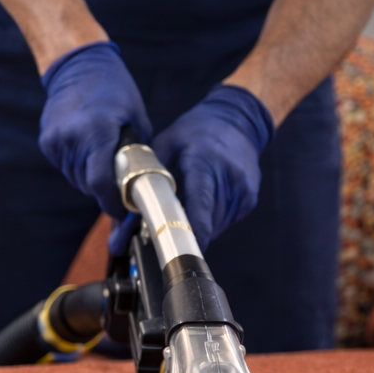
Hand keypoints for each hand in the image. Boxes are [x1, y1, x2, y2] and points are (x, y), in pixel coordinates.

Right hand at [38, 42, 152, 239]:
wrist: (78, 65)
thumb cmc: (115, 89)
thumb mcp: (137, 118)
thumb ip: (139, 152)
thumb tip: (144, 185)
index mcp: (97, 132)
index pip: (100, 182)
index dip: (112, 203)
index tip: (123, 212)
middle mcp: (72, 139)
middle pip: (88, 185)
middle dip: (104, 188)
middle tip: (118, 177)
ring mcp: (56, 141)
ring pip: (76, 178)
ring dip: (90, 176)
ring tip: (101, 155)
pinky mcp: (47, 142)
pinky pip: (65, 166)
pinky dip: (77, 164)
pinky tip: (86, 145)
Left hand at [151, 85, 275, 249]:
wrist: (238, 120)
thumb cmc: (196, 132)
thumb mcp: (165, 144)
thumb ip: (145, 179)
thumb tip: (124, 218)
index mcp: (206, 163)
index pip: (200, 206)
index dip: (190, 233)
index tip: (177, 252)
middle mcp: (229, 178)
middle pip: (206, 223)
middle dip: (183, 233)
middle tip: (163, 230)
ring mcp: (243, 190)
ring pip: (215, 227)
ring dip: (196, 228)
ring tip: (182, 212)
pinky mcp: (248, 200)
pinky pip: (224, 222)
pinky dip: (209, 220)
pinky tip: (202, 203)